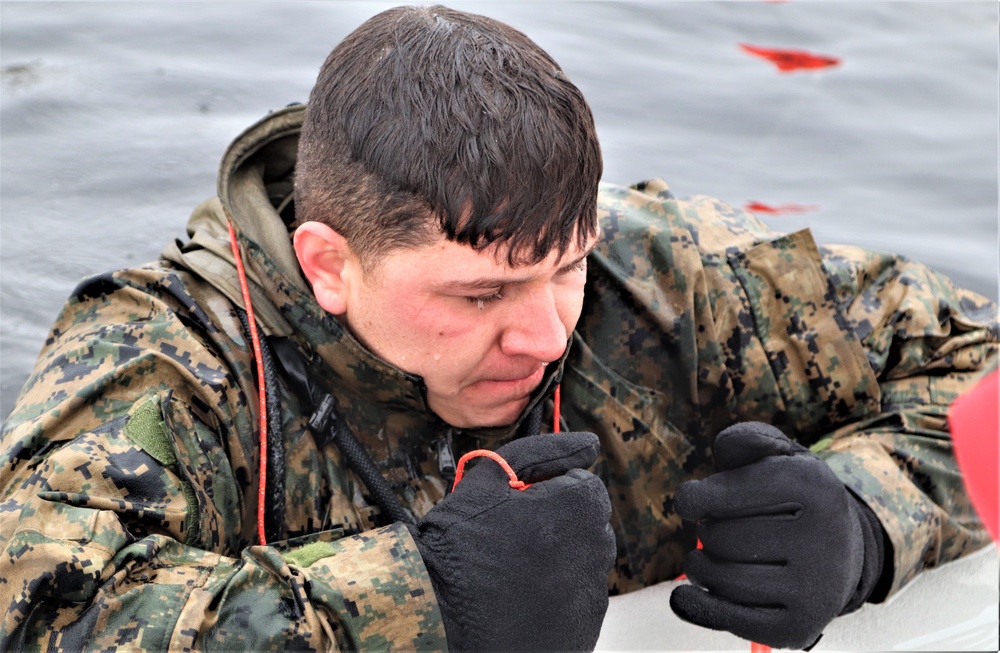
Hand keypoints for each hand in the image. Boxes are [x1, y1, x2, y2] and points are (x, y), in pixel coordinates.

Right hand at [407, 432, 615, 650]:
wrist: (437, 616)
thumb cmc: (458, 543)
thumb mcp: (489, 480)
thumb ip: (542, 452)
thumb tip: (589, 443)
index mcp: (578, 507)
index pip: (584, 485)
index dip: (549, 491)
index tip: (519, 506)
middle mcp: (595, 550)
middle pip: (588, 523)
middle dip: (560, 523)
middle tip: (513, 536)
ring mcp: (591, 594)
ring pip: (584, 561)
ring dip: (559, 558)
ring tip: (514, 570)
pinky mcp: (584, 629)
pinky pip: (579, 599)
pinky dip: (558, 595)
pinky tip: (522, 597)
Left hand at [669, 422, 884, 649]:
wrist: (842, 554)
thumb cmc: (793, 498)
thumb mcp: (778, 457)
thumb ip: (747, 441)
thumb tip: (726, 448)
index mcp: (816, 487)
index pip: (723, 495)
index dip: (695, 499)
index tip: (694, 501)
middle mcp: (824, 540)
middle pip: (718, 537)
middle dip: (708, 531)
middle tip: (723, 529)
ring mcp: (815, 591)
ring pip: (720, 578)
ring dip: (701, 566)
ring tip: (714, 556)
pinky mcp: (798, 628)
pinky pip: (727, 619)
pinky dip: (696, 605)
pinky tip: (686, 595)